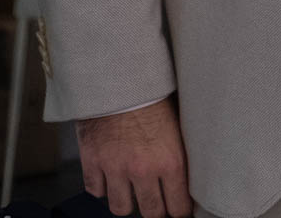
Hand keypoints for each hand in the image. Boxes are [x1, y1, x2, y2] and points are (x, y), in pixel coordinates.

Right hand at [77, 97, 191, 217]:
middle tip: (156, 202)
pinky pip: (96, 191)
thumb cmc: (153, 94)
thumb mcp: (178, 123)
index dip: (178, 211)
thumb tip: (187, 175)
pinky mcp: (92, 162)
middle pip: (150, 212)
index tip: (178, 210)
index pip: (178, 207)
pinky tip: (109, 176)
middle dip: (155, 210)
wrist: (119, 76)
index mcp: (170, 161)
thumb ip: (179, 153)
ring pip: (121, 208)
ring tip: (131, 189)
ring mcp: (115, 168)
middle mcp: (143, 170)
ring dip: (126, 200)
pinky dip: (102, 186)